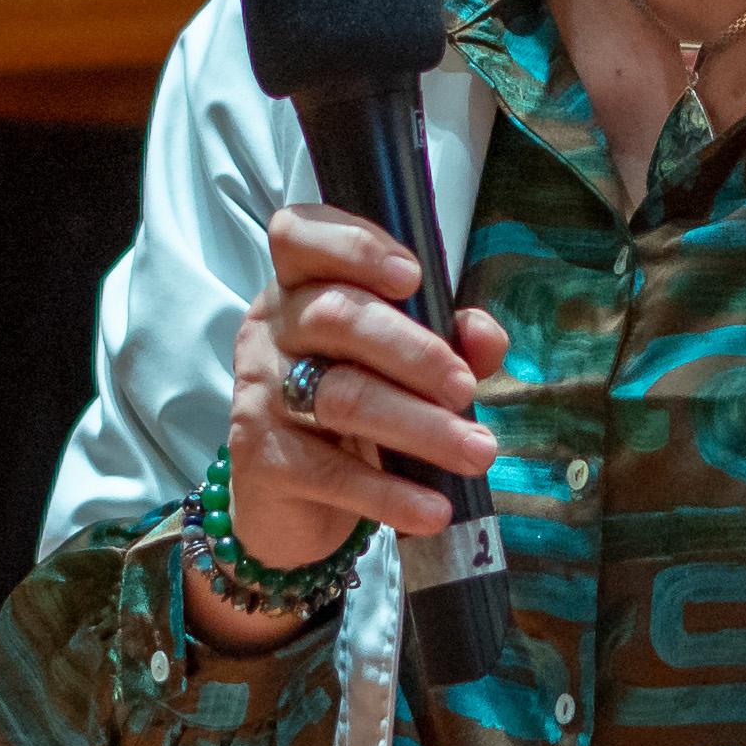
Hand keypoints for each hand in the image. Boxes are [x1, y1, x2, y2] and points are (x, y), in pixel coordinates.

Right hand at [200, 203, 507, 641]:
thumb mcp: (404, 368)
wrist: (291, 502)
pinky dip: (390, 492)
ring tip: (477, 452)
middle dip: (415, 352)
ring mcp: (259, 393)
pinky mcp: (261, 459)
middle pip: (337, 317)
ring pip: (341, 395)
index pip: (299, 237)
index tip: (412, 276)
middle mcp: (271, 330)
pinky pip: (330, 471)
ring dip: (420, 425)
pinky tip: (432, 508)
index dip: (353, 245)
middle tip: (467, 391)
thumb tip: (485, 335)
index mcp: (301, 288)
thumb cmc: (354, 412)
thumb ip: (449, 343)